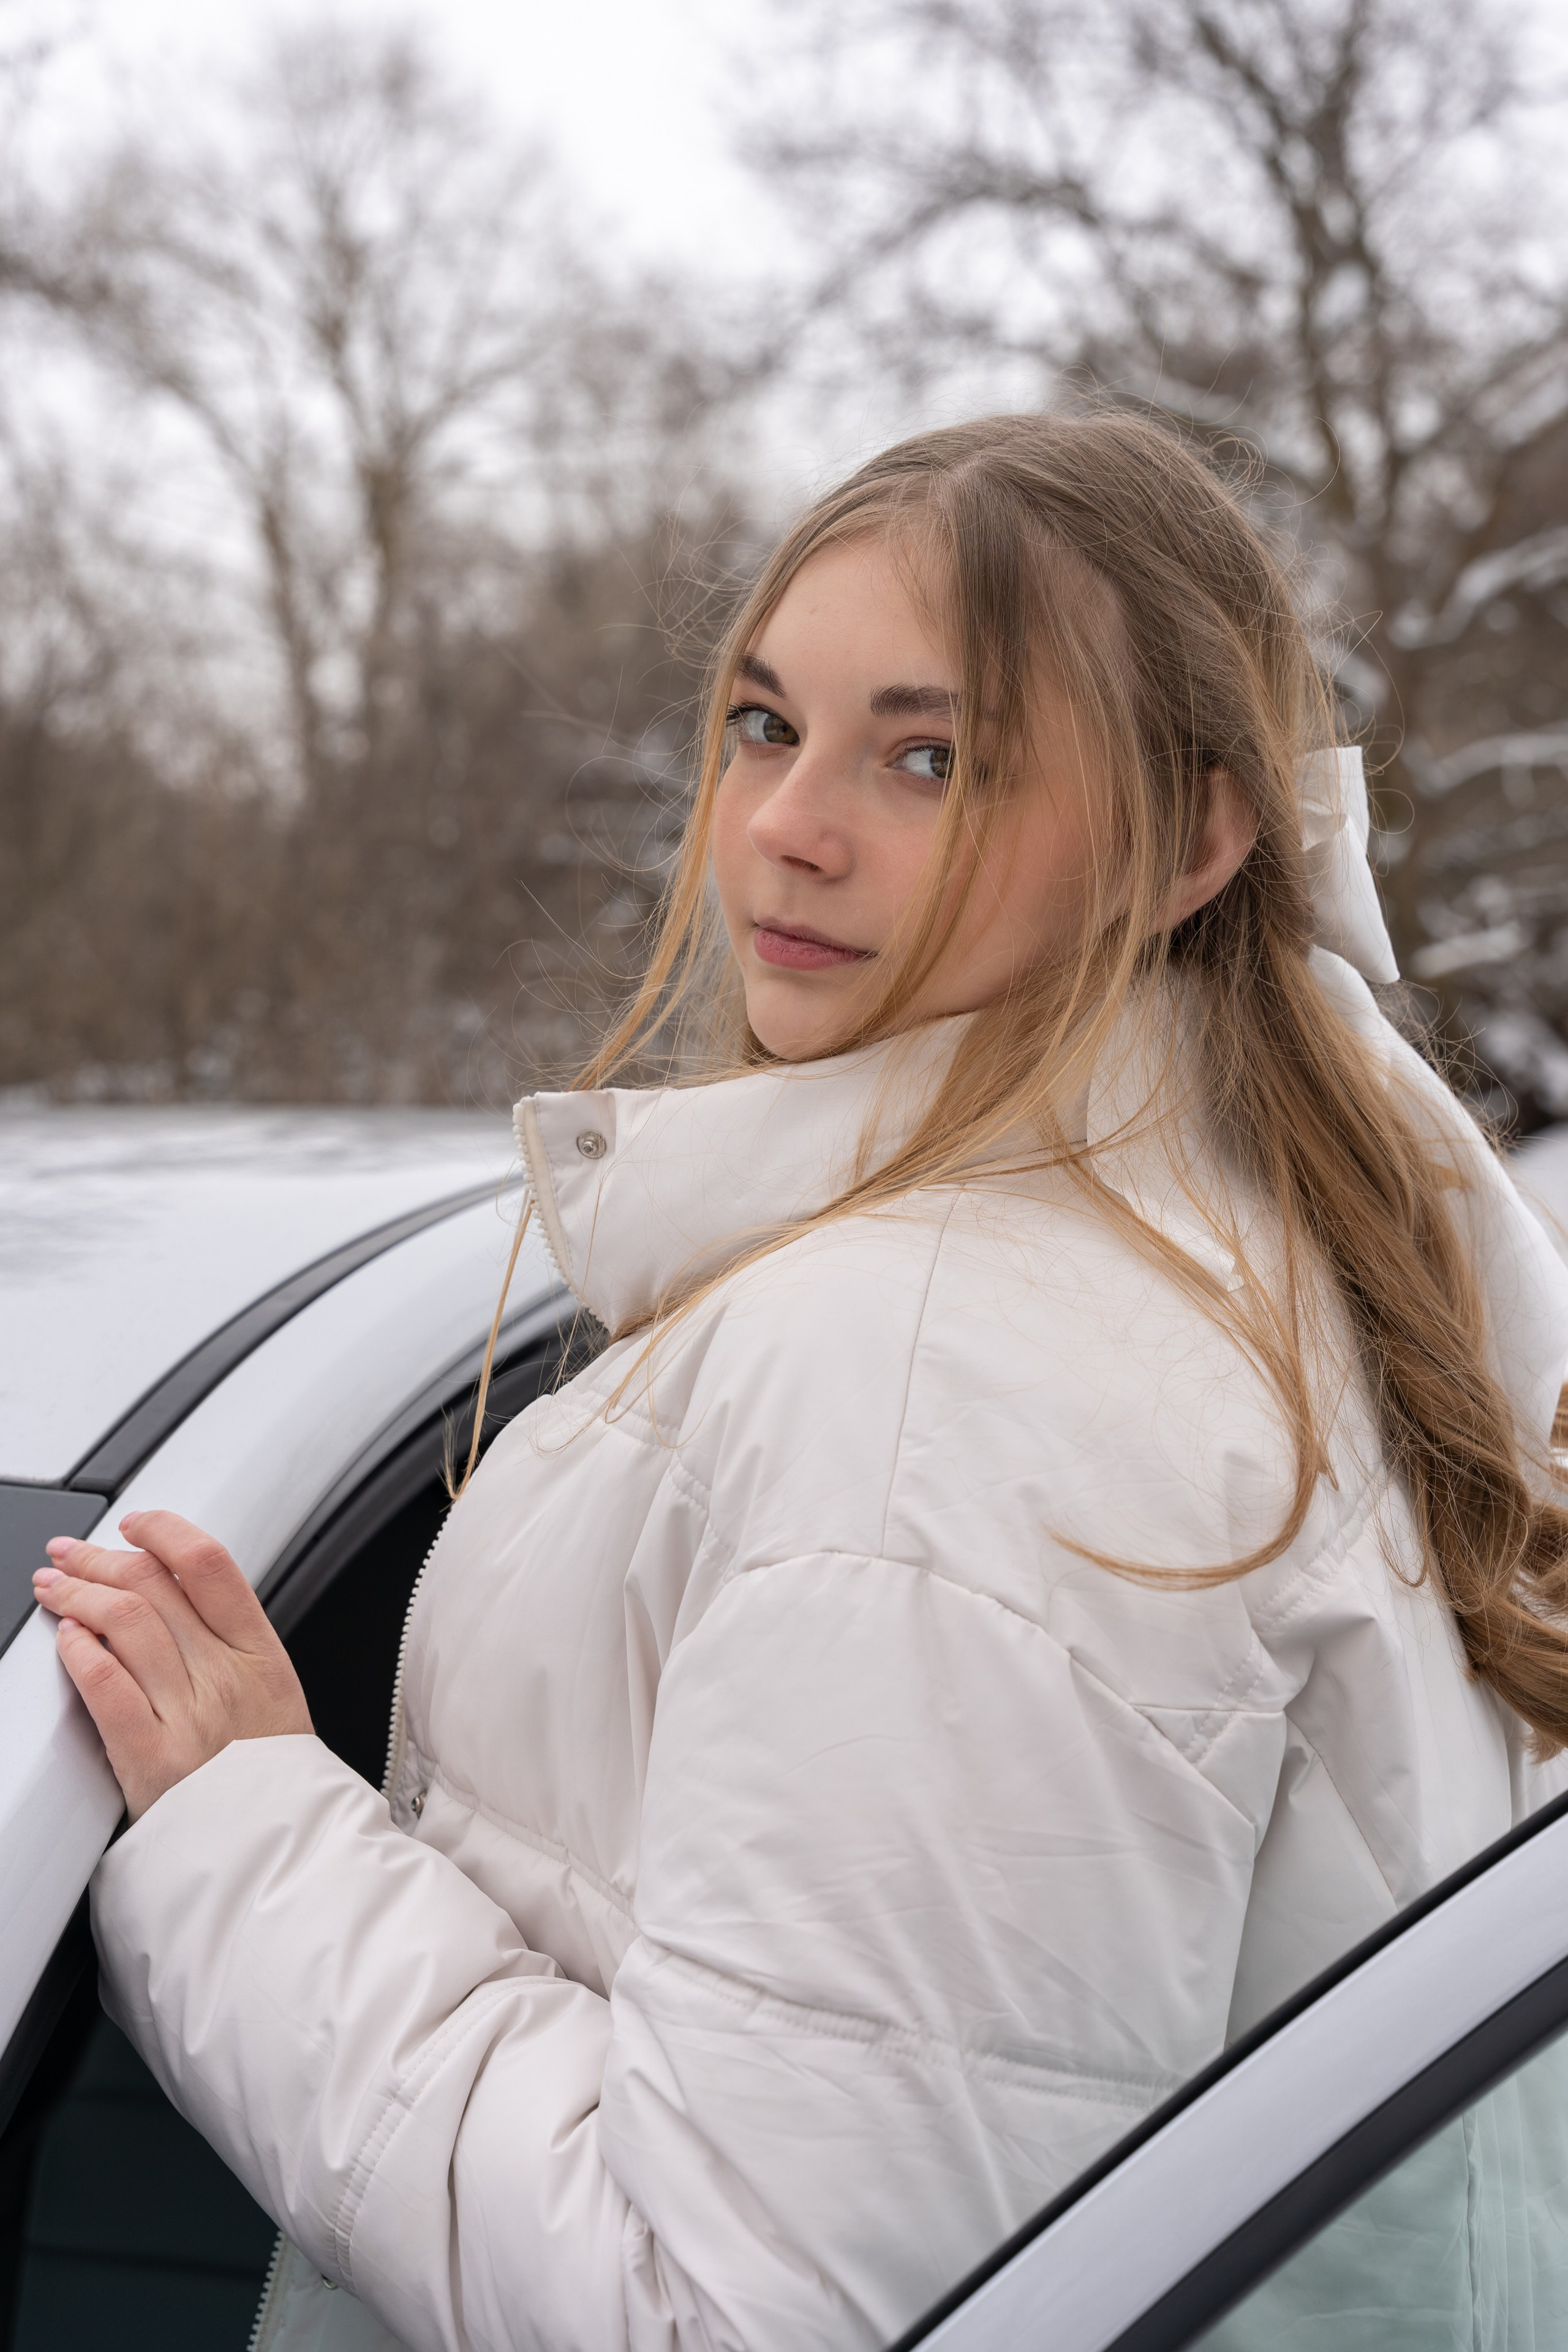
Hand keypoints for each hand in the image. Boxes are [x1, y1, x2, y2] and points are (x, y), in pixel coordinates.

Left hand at [33, 1510, 311, 1821]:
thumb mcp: (274, 1693)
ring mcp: (188, 1716)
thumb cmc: (270, 1777)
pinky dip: (78, 1652)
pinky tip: (66, 1640)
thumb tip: (178, 1593)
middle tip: (70, 1555)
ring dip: (76, 1595)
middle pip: (153, 1586)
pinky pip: (105, 1687)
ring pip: (123, 1623)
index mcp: (260, 1654)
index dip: (164, 1531)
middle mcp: (224, 1676)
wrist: (275, 1852)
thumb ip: (231, 1643)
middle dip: (99, 1558)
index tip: (135, 1524)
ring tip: (54, 1589)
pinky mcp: (151, 1759)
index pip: (210, 1564)